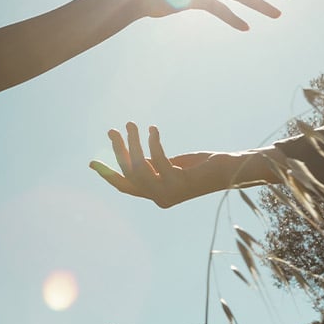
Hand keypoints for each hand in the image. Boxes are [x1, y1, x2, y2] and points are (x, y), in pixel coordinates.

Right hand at [90, 122, 233, 207]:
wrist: (231, 171)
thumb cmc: (203, 167)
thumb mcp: (172, 165)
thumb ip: (154, 164)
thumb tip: (132, 153)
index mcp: (156, 195)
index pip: (125, 186)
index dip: (108, 174)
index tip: (92, 162)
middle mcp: (160, 198)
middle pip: (129, 174)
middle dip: (118, 151)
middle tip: (113, 130)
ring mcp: (170, 193)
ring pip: (140, 168)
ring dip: (133, 143)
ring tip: (131, 125)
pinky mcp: (181, 183)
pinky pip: (159, 160)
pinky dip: (153, 142)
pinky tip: (153, 130)